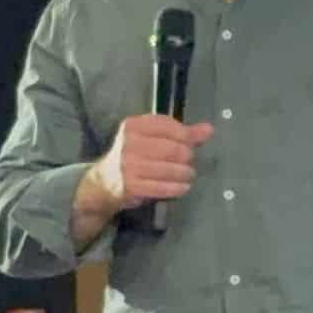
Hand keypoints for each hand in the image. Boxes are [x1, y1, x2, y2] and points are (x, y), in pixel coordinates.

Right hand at [82, 113, 213, 217]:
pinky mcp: (131, 186)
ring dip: (185, 173)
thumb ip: (182, 133)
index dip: (185, 135)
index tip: (190, 142)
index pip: (168, 125)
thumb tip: (208, 129)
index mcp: (133, 126)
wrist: (103, 182)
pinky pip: (163, 187)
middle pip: (173, 148)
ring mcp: (128, 165)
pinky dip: (178, 188)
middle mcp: (129, 143)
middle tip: (189, 161)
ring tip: (187, 174)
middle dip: (187, 156)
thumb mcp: (153, 139)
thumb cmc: (134, 156)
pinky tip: (183, 187)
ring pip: (171, 169)